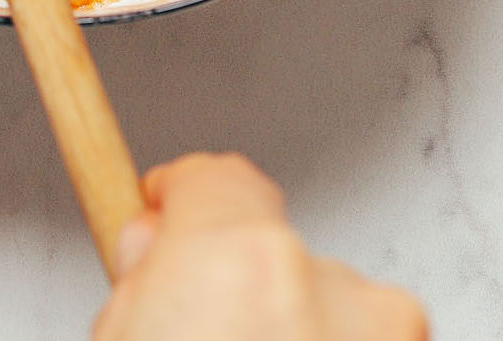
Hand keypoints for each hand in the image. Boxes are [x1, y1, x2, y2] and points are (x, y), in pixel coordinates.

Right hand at [94, 154, 427, 340]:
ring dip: (296, 330)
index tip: (162, 210)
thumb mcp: (120, 338)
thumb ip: (142, 287)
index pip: (216, 179)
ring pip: (330, 306)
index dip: (179, 197)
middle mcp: (327, 288)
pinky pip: (368, 340)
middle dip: (235, 283)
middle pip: (269, 248)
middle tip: (197, 329)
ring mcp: (382, 336)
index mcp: (241, 262)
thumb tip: (155, 262)